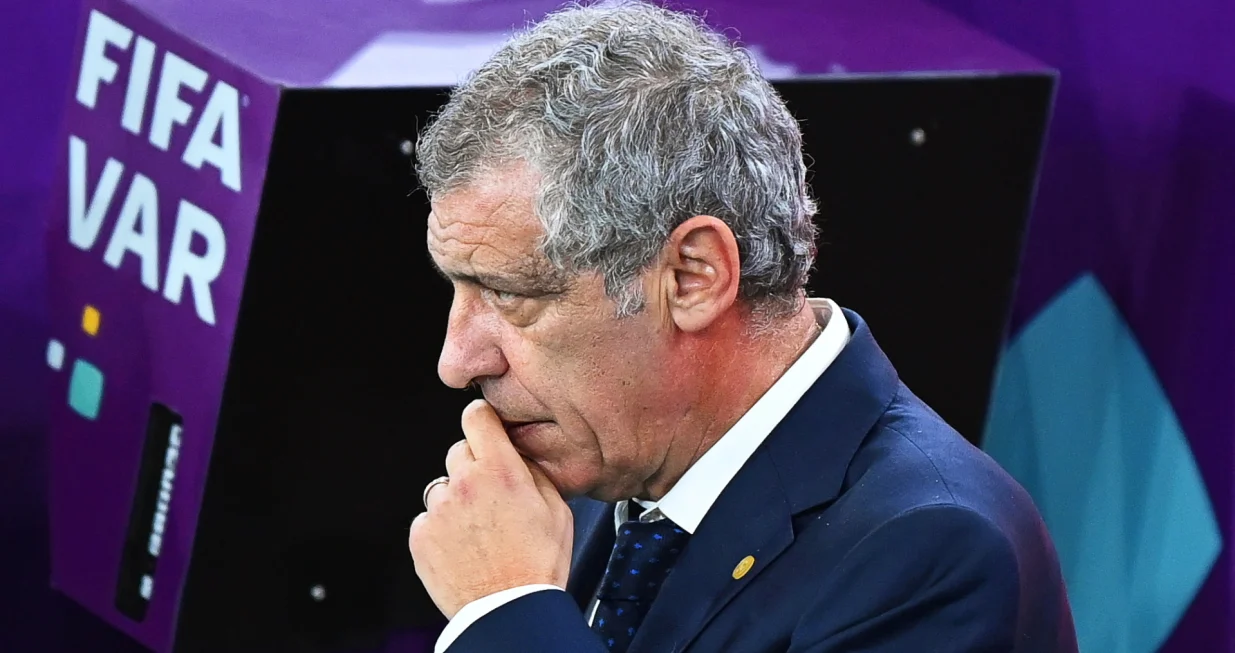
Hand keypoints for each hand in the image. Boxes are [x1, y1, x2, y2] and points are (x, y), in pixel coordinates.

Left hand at [409, 399, 573, 618]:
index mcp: (500, 470)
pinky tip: (463, 549)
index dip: (481, 420)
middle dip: (473, 468)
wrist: (508, 612)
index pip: (477, 417)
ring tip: (478, 532)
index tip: (484, 428)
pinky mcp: (420, 536)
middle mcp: (464, 483)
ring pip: (442, 488)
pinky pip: (428, 520)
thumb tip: (518, 457)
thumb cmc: (537, 565)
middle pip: (458, 452)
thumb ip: (533, 473)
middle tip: (491, 499)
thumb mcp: (557, 510)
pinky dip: (441, 530)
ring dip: (456, 502)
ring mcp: (438, 510)